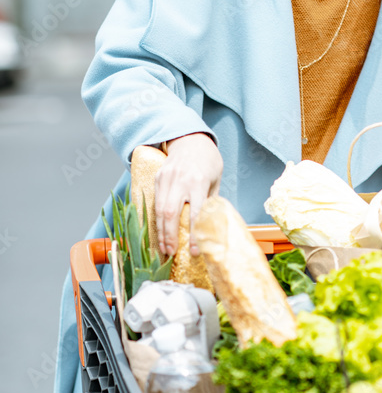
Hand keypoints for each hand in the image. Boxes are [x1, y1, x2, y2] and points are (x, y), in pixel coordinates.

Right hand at [154, 133, 222, 256]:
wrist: (191, 139)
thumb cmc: (208, 162)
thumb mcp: (215, 181)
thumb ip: (210, 202)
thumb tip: (209, 227)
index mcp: (198, 182)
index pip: (196, 213)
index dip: (194, 234)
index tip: (195, 251)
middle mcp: (180, 180)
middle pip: (170, 213)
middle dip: (169, 236)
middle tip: (171, 253)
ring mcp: (166, 178)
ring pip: (158, 209)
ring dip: (160, 231)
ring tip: (164, 247)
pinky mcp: (158, 177)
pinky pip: (154, 202)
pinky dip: (156, 219)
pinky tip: (159, 231)